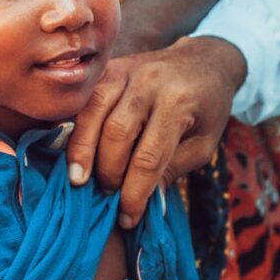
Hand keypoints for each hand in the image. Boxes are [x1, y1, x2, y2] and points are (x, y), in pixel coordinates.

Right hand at [66, 36, 245, 228]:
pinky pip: (86, 97)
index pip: (149, 157)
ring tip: (79, 179)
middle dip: (108, 171)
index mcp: (179, 104)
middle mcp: (151, 83)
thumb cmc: (207, 109)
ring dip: (82, 150)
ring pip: (94, 111)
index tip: (127, 218)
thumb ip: (171, 171)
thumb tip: (143, 204)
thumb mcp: (203, 145)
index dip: (134, 193)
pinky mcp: (111, 67)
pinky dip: (77, 125)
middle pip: (117, 133)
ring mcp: (127, 70)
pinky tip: (72, 149)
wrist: (205, 62)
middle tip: (107, 195)